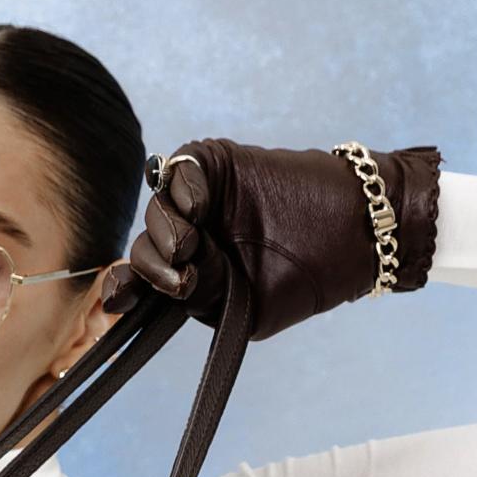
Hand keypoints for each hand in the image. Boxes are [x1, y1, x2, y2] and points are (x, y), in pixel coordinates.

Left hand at [102, 137, 442, 341]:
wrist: (360, 230)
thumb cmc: (312, 276)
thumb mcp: (249, 310)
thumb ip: (204, 300)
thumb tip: (167, 286)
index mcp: (195, 277)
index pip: (145, 283)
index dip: (124, 288)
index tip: (117, 298)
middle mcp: (194, 237)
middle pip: (145, 248)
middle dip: (152, 263)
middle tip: (184, 269)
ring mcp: (204, 200)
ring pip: (157, 210)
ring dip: (165, 229)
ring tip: (192, 243)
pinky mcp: (218, 165)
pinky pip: (182, 168)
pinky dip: (182, 185)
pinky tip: (199, 204)